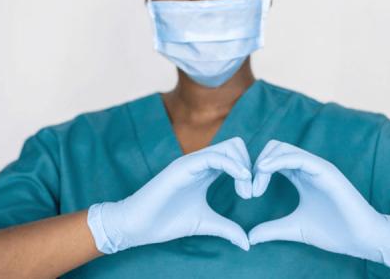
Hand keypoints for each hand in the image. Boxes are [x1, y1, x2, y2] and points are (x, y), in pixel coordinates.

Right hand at [87, 137, 252, 253]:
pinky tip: (241, 180)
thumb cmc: (166, 221)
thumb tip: (247, 243)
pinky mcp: (183, 167)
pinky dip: (232, 166)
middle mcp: (200, 162)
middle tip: (250, 192)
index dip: (249, 171)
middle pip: (236, 146)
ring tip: (245, 192)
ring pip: (228, 147)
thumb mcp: (205, 223)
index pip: (235, 156)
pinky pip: (213, 157)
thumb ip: (227, 228)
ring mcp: (191, 162)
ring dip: (244, 166)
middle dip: (250, 165)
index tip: (252, 194)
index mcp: (206, 171)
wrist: (137, 225)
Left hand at [249, 140, 389, 269]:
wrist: (363, 239)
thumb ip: (272, 229)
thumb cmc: (334, 231)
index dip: (255, 172)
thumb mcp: (294, 228)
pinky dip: (278, 161)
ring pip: (282, 148)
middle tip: (248, 190)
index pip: (271, 160)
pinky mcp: (326, 171)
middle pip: (273, 148)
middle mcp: (307, 167)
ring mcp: (317, 167)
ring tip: (255, 188)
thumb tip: (249, 238)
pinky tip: (264, 172)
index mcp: (300, 176)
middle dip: (255, 165)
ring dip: (263, 163)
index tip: (246, 193)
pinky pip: (298, 157)